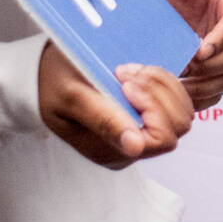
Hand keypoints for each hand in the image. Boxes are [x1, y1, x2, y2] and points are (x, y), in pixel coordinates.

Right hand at [38, 44, 194, 168]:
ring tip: (129, 70)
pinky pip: (173, 102)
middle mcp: (130, 149)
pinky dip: (162, 81)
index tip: (126, 83)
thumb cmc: (53, 83)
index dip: (153, 108)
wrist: (42, 76)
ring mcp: (140, 134)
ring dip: (161, 83)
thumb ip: (104, 121)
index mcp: (111, 151)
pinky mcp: (145, 117)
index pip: (162, 138)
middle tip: (125, 71)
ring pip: (180, 112)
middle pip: (177, 125)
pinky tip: (136, 72)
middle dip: (158, 91)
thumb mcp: (74, 97)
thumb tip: (135, 147)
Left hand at [151, 0, 222, 110]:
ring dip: (205, 85)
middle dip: (210, 66)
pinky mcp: (215, 67)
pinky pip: (216, 89)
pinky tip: (180, 96)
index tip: (199, 52)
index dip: (220, 40)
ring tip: (179, 87)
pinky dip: (201, 97)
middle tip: (183, 69)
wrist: (157, 0)